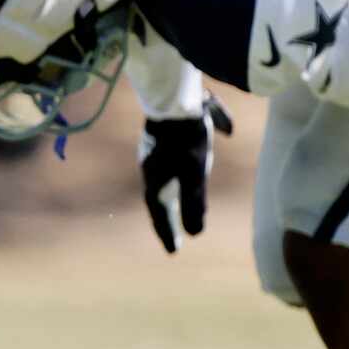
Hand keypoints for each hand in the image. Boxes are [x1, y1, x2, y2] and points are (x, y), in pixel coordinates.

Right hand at [138, 97, 231, 252]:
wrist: (174, 97)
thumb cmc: (185, 138)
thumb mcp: (194, 173)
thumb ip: (194, 203)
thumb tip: (196, 234)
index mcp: (155, 180)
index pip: (160, 213)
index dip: (167, 232)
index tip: (173, 251)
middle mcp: (151, 167)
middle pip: (159, 197)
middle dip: (167, 215)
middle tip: (171, 234)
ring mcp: (156, 150)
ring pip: (163, 178)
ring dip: (170, 194)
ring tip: (177, 203)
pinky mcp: (166, 135)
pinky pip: (174, 159)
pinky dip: (181, 171)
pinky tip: (193, 164)